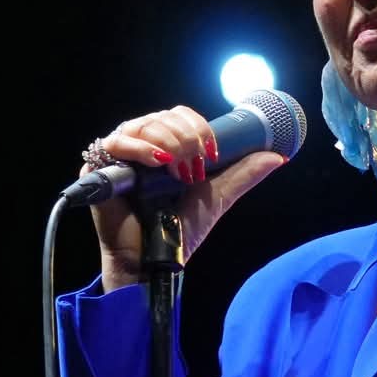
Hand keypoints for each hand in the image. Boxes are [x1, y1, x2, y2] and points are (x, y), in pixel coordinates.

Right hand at [77, 106, 286, 290]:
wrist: (154, 261)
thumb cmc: (179, 232)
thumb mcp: (217, 197)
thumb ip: (243, 175)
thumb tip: (279, 157)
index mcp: (166, 148)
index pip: (180, 116)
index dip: (198, 126)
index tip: (212, 152)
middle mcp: (142, 147)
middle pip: (163, 116)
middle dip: (185, 135)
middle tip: (195, 164)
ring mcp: (119, 157)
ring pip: (142, 123)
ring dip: (168, 140)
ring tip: (177, 170)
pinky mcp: (97, 168)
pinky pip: (116, 141)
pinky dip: (140, 147)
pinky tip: (157, 160)